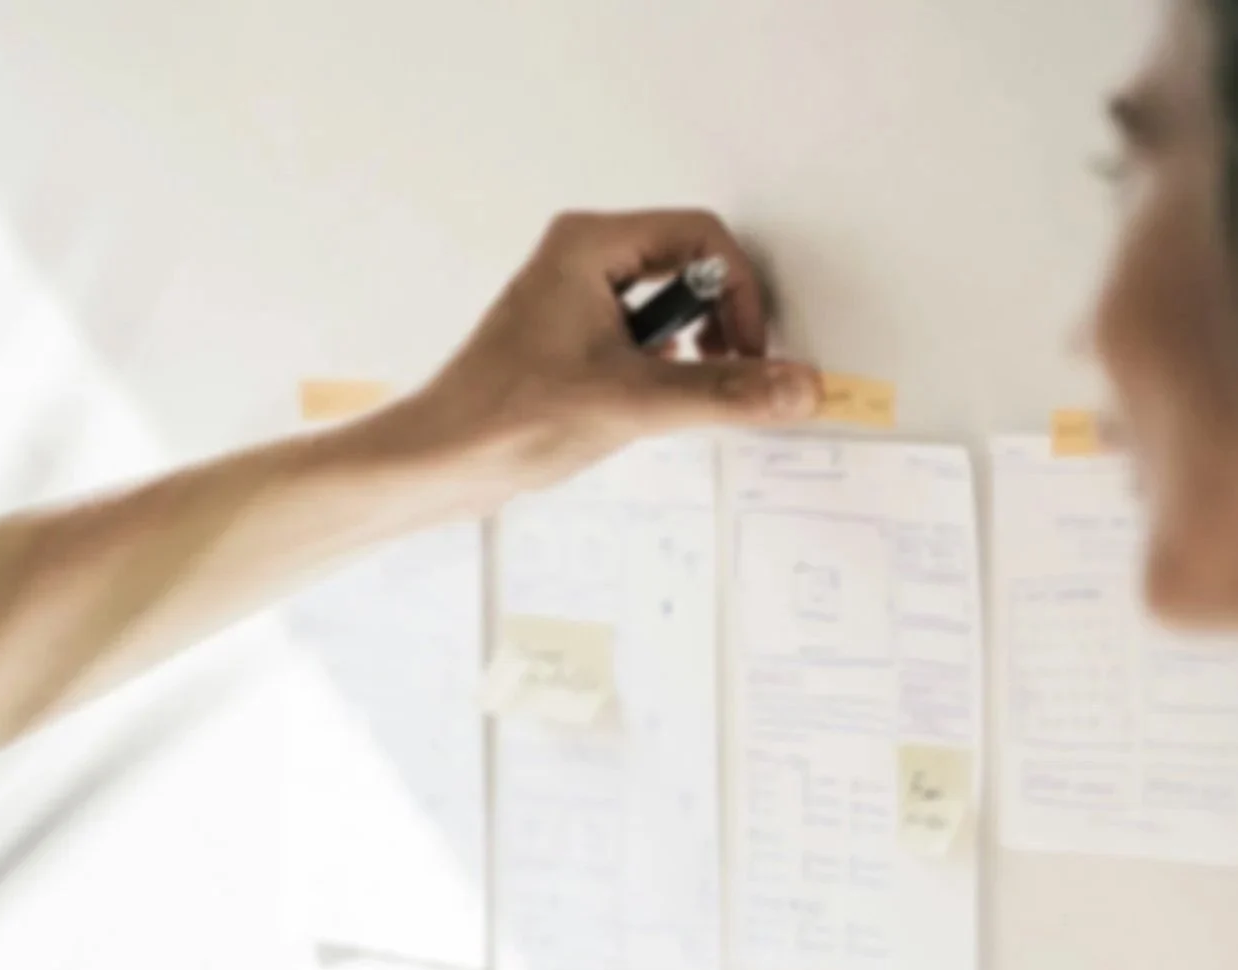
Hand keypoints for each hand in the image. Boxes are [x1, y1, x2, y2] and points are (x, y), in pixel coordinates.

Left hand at [393, 209, 820, 496]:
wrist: (438, 464)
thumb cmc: (505, 419)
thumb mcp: (631, 403)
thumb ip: (724, 393)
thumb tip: (799, 385)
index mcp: (587, 245)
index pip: (702, 237)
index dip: (741, 293)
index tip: (749, 351)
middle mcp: (580, 259)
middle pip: (690, 267)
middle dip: (720, 322)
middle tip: (729, 372)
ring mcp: (574, 298)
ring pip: (668, 306)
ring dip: (691, 350)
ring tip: (679, 395)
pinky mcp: (571, 339)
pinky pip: (642, 336)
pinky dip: (663, 369)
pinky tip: (649, 406)